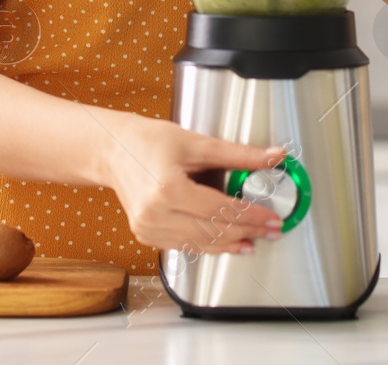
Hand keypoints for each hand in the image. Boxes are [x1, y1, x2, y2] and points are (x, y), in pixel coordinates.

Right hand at [95, 112, 286, 255]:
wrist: (113, 150)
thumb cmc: (148, 141)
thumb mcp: (196, 142)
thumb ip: (238, 154)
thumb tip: (273, 156)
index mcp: (168, 189)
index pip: (221, 210)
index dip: (251, 216)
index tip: (273, 218)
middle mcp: (155, 213)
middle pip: (213, 230)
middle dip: (247, 231)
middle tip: (272, 230)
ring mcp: (148, 228)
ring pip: (200, 244)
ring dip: (231, 244)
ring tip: (255, 240)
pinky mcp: (146, 235)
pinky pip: (185, 245)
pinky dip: (209, 245)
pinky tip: (228, 242)